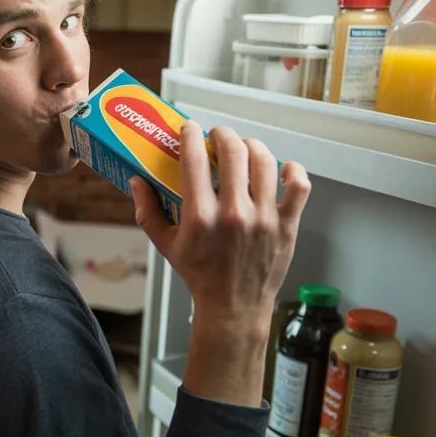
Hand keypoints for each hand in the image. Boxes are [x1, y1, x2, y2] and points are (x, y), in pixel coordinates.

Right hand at [130, 123, 309, 404]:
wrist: (233, 307)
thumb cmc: (199, 275)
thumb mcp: (165, 245)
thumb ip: (147, 211)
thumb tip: (137, 182)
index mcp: (200, 216)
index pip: (195, 159)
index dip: (191, 135)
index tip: (190, 129)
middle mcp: (233, 214)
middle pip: (234, 151)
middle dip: (223, 134)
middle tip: (218, 136)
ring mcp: (264, 219)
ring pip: (265, 161)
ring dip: (253, 146)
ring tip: (245, 148)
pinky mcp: (286, 226)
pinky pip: (299, 187)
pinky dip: (292, 171)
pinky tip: (281, 169)